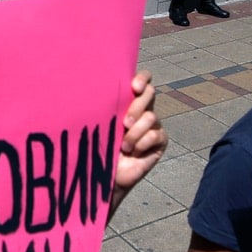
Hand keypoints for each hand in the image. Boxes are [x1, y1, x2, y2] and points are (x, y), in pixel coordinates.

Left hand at [109, 70, 167, 218]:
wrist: (105, 174)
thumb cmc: (97, 145)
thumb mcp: (98, 122)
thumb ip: (102, 105)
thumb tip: (91, 86)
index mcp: (128, 100)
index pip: (142, 79)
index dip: (142, 78)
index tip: (134, 87)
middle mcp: (143, 108)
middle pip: (150, 92)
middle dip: (136, 107)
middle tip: (124, 123)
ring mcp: (153, 124)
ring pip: (150, 116)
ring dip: (134, 133)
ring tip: (123, 146)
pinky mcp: (160, 140)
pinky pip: (155, 135)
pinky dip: (141, 144)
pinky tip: (134, 153)